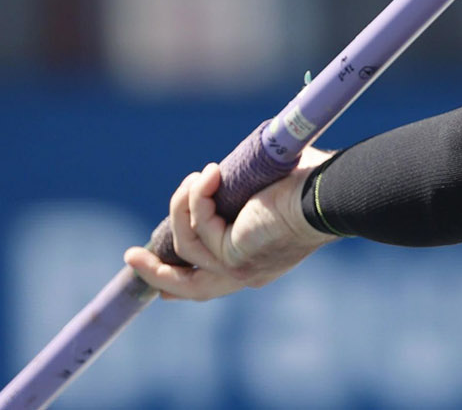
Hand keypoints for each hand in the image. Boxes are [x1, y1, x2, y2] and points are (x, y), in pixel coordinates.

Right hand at [124, 149, 336, 300]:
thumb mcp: (271, 192)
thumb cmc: (315, 185)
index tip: (162, 289)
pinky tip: (209, 174)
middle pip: (188, 287)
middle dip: (155, 272)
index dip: (181, 284)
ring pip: (185, 246)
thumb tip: (235, 172)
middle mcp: (247, 273)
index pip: (212, 282)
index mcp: (258, 262)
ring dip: (182, 205)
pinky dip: (197, 196)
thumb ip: (248, 192)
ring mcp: (238, 269)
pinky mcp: (232, 255)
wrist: (330, 195)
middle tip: (131, 255)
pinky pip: (197, 226)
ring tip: (197, 176)